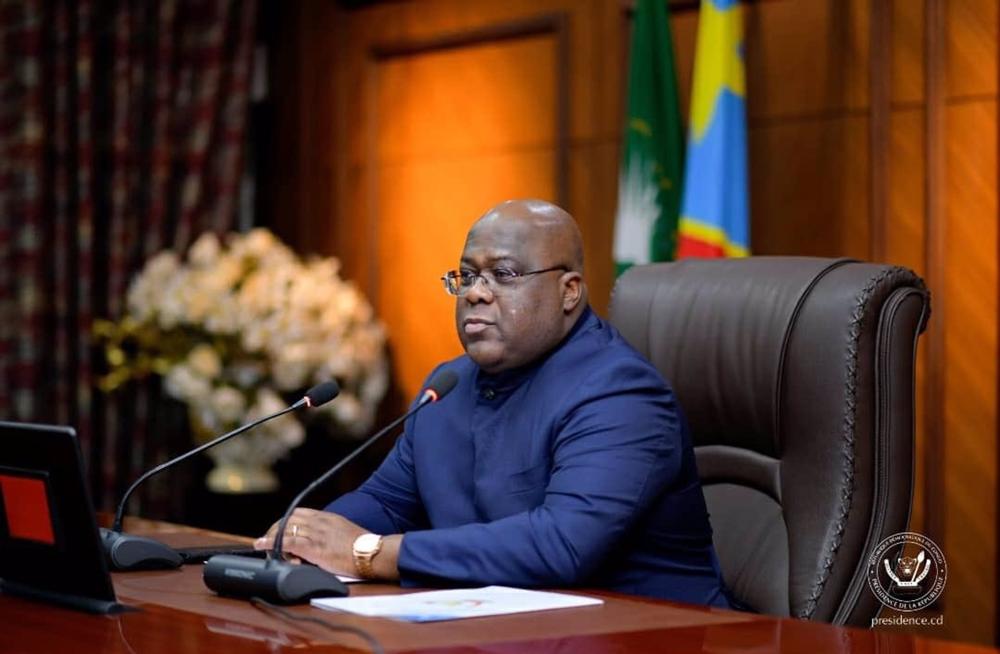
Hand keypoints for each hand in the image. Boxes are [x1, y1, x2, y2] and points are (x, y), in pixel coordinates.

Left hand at [253, 508, 400, 579]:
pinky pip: (289, 542)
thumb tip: (318, 545)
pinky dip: (273, 543)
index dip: (284, 522)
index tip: (278, 531)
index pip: (298, 514)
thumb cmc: (361, 548)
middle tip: (268, 540)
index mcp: (327, 518)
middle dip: (275, 529)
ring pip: (286, 529)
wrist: (371, 553)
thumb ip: (329, 534)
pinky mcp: (314, 547)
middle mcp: (319, 522)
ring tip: (264, 546)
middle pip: (288, 520)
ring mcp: (316, 534)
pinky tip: (263, 545)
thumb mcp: (344, 534)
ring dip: (272, 538)